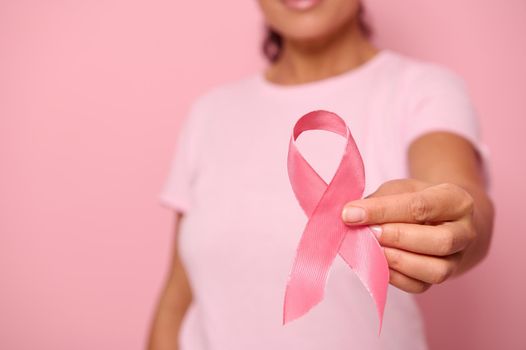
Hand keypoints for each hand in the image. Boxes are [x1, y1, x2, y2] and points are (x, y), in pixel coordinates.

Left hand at [341, 179, 476, 292]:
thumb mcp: (400, 189)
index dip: (382, 211)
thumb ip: (379, 201)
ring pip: (435, 270)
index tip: (350, 214)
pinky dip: (396, 277)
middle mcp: (466, 232)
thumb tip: (351, 216)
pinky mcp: (444, 278)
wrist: (442, 219)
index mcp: (456, 200)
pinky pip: (421, 286)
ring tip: (372, 250)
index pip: (420, 206)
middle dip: (398, 238)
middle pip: (439, 241)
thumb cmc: (416, 201)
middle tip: (368, 234)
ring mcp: (458, 259)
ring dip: (398, 261)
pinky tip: (378, 264)